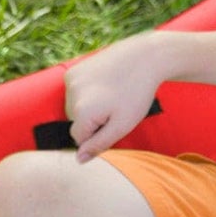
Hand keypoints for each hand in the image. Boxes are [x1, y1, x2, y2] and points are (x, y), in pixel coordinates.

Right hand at [63, 30, 179, 159]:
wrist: (145, 57)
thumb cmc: (137, 93)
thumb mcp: (122, 126)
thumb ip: (98, 144)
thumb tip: (79, 159)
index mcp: (82, 112)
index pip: (79, 139)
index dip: (97, 134)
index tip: (114, 122)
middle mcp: (71, 96)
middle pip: (75, 122)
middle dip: (92, 120)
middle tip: (115, 107)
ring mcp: (70, 80)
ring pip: (73, 107)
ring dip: (88, 106)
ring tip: (111, 94)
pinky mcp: (72, 70)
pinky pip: (73, 92)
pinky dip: (85, 92)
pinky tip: (103, 84)